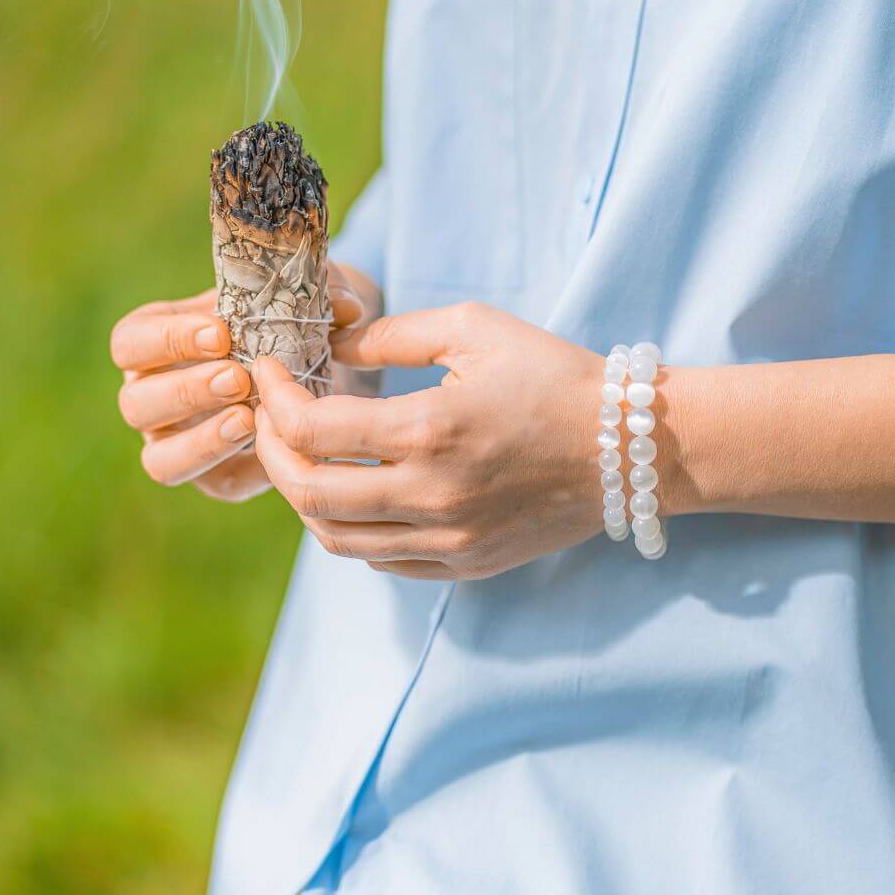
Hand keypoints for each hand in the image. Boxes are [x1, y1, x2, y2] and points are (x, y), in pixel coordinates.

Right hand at [110, 263, 375, 501]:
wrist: (319, 363)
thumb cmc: (290, 318)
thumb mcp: (302, 296)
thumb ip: (320, 290)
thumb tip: (346, 307)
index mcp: (155, 340)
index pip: (131, 342)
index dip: (168, 339)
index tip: (222, 334)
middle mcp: (152, 394)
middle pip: (136, 403)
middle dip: (187, 391)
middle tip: (238, 378)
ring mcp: (177, 441)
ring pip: (159, 458)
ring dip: (203, 440)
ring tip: (248, 419)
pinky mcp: (215, 477)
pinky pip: (212, 482)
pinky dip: (241, 468)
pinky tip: (272, 448)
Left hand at [251, 302, 603, 578]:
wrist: (627, 448)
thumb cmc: (554, 376)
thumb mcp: (475, 330)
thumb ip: (394, 335)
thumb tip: (332, 350)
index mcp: (430, 431)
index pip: (311, 431)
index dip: (272, 399)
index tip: (266, 372)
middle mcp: (431, 496)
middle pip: (309, 494)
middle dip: (270, 453)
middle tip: (268, 417)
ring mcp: (448, 540)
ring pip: (337, 539)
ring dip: (302, 498)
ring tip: (300, 458)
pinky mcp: (465, 564)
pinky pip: (381, 560)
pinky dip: (349, 530)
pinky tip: (353, 493)